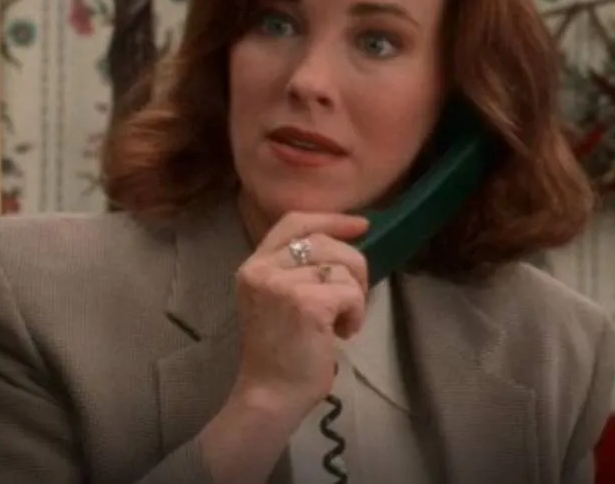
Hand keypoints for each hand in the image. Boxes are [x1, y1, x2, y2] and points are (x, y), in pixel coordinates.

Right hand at [199, 212, 368, 483]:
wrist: (269, 395)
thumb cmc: (279, 353)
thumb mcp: (277, 300)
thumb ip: (296, 270)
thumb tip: (345, 244)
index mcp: (253, 265)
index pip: (294, 221)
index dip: (331, 219)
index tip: (360, 225)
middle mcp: (262, 268)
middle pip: (325, 241)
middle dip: (352, 265)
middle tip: (353, 299)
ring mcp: (282, 284)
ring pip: (342, 266)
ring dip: (354, 294)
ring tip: (342, 322)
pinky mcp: (306, 303)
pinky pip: (349, 292)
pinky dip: (356, 313)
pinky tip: (343, 333)